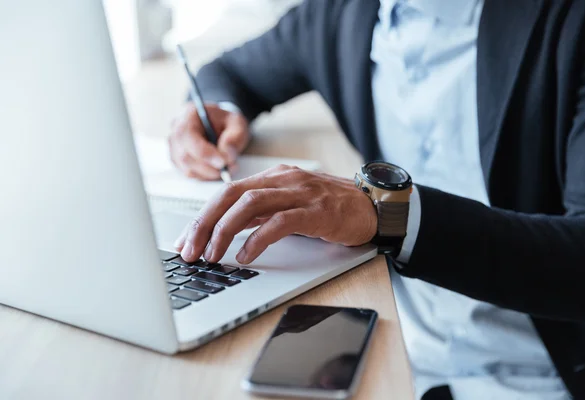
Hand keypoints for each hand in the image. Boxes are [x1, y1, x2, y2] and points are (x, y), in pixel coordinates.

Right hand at [169, 102, 249, 179]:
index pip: (188, 136)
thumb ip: (234, 137)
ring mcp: (174, 147)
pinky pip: (190, 174)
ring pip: (188, 169)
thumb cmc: (226, 122)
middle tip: (229, 169)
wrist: (219, 125)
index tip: (223, 162)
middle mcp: (176, 131)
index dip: (205, 153)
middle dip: (209, 167)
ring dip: (209, 174)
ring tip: (227, 168)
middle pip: (185, 156)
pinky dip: (206, 176)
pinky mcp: (177, 160)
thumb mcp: (237, 123)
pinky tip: (218, 169)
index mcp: (188, 115)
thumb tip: (226, 155)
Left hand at [174, 165, 377, 264]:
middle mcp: (282, 180)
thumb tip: (225, 229)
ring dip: (225, 231)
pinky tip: (246, 255)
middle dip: (204, 223)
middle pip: (231, 195)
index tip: (185, 240)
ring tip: (213, 255)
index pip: (226, 192)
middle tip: (189, 250)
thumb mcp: (289, 205)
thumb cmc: (330, 208)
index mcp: (273, 177)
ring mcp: (299, 193)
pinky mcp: (315, 210)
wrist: (372, 207)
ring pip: (250, 204)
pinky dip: (258, 239)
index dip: (201, 216)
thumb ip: (260, 213)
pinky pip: (280, 222)